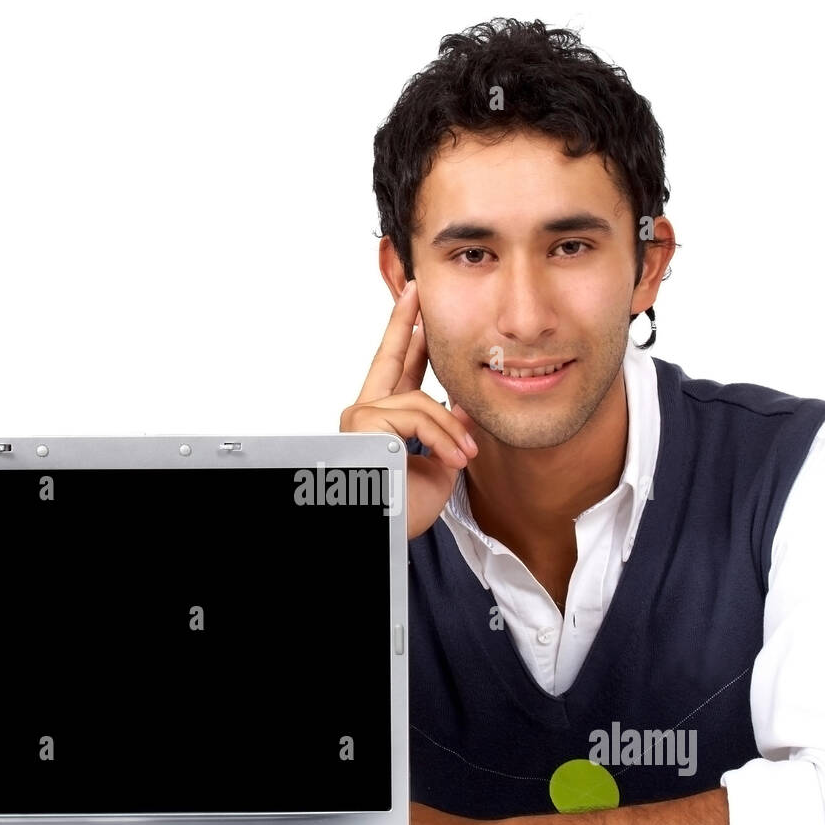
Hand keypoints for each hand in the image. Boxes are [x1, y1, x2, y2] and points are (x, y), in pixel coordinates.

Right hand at [340, 279, 477, 538]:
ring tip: (464, 457)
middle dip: (405, 321)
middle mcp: (365, 412)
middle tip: (417, 290)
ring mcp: (360, 415)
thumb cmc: (404, 509)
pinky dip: (441, 437)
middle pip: (390, 356)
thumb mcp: (440, 466)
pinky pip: (418, 415)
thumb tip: (464, 405)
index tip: (418, 313)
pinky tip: (452, 458)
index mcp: (384, 421)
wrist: (387, 534)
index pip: (398, 370)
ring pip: (422, 400)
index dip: (408, 339)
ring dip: (451, 431)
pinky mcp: (362, 422)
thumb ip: (448, 433)